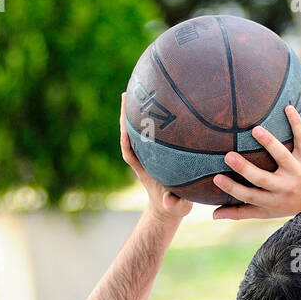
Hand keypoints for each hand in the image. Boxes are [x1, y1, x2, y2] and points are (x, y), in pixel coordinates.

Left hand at [119, 93, 191, 222]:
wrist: (169, 209)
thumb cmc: (173, 207)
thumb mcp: (176, 206)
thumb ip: (173, 203)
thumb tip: (169, 202)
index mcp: (144, 170)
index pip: (130, 152)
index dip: (126, 140)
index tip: (124, 129)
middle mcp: (143, 159)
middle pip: (129, 135)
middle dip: (127, 117)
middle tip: (127, 94)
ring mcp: (147, 155)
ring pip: (137, 131)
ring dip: (135, 112)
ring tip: (136, 91)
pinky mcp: (155, 153)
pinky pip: (149, 132)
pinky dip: (148, 118)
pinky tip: (153, 103)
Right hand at [212, 106, 300, 220]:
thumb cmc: (289, 203)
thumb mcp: (267, 211)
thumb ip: (241, 211)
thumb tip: (213, 215)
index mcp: (272, 200)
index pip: (249, 196)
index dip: (232, 189)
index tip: (216, 178)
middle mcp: (284, 187)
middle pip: (262, 178)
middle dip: (245, 169)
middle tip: (228, 156)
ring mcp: (297, 170)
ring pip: (282, 156)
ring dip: (269, 143)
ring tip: (255, 131)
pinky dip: (296, 123)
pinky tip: (287, 108)